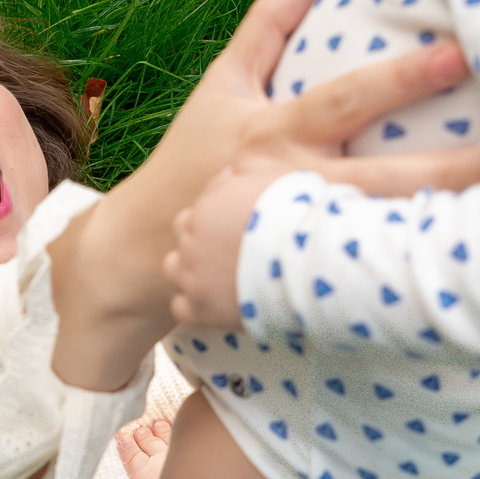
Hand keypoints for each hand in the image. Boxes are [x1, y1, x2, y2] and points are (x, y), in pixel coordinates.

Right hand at [49, 0, 479, 389]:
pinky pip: (359, 279)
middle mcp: (292, 185)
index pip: (347, 99)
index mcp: (276, 132)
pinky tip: (456, 267)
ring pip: (374, 235)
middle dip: (444, 169)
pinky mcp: (299, 281)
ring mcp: (297, 238)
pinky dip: (403, 272)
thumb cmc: (193, 153)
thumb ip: (271, 23)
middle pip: (377, 180)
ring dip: (437, 227)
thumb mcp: (223, 84)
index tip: (456, 57)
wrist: (147, 248)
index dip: (401, 78)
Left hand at [165, 157, 295, 327]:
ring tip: (219, 279)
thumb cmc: (299, 215)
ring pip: (173, 269)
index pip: (202, 206)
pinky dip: (196, 307)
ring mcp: (192, 274)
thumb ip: (248, 170)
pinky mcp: (200, 309)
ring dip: (190, 271)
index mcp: (208, 205)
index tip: (242, 227)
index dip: (221, 217)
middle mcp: (192, 237)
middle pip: (184, 233)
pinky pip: (181, 308)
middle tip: (232, 251)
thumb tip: (231, 173)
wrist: (306, 260)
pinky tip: (218, 306)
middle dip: (203, 240)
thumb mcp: (276, 175)